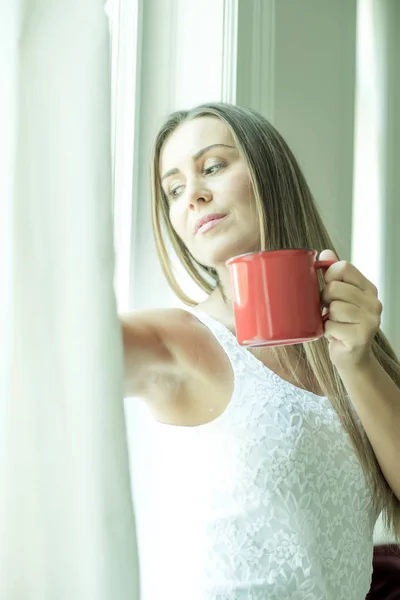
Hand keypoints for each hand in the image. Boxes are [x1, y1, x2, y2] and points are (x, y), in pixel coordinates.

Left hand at [319, 249, 382, 372]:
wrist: (351, 358)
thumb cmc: (341, 324)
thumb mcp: (337, 298)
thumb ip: (332, 275)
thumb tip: (325, 253)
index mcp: (368, 289)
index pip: (343, 267)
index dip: (328, 277)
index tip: (329, 288)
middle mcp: (374, 303)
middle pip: (334, 288)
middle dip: (324, 300)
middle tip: (329, 311)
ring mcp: (370, 320)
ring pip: (333, 307)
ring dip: (326, 317)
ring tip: (334, 323)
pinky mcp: (361, 337)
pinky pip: (331, 326)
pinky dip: (326, 331)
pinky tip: (335, 335)